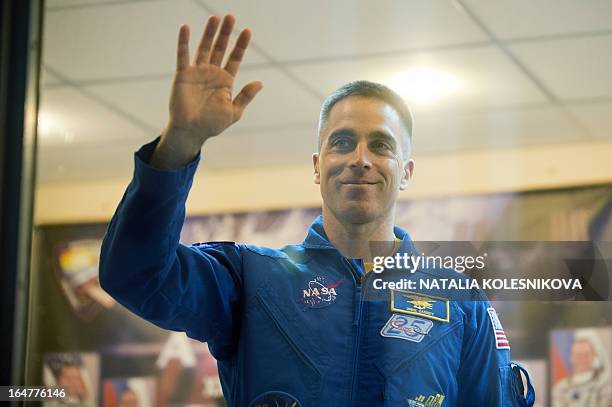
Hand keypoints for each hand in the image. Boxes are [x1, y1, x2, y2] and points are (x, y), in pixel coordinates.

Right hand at [152, 15, 261, 168]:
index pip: (235, 58)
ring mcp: (197, 72)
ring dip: (209, 33)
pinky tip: (186, 27)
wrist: (191, 132)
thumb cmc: (212, 124)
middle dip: (226, 33)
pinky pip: (183, 55)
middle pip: (220, 48)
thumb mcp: (234, 111)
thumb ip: (246, 96)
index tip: (247, 31)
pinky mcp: (183, 75)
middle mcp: (212, 73)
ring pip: (204, 48)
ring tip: (215, 18)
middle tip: (231, 16)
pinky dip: (183, 42)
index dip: (241, 45)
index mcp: (225, 81)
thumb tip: (260, 82)